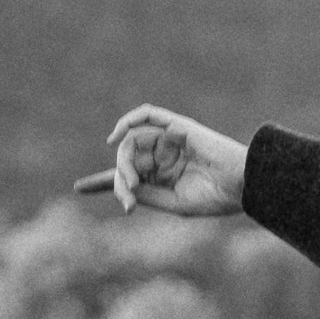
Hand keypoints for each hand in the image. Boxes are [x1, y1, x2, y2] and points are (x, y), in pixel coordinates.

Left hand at [89, 106, 246, 217]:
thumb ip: (145, 192)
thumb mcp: (173, 204)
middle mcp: (164, 157)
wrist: (241, 184)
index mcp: (165, 179)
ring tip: (131, 178)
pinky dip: (129, 120)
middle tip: (125, 193)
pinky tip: (116, 137)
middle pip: (127, 161)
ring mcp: (170, 140)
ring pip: (134, 142)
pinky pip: (147, 114)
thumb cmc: (216, 198)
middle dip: (119, 177)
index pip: (127, 177)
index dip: (103, 182)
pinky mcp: (178, 125)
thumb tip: (120, 183)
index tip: (78, 188)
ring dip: (126, 160)